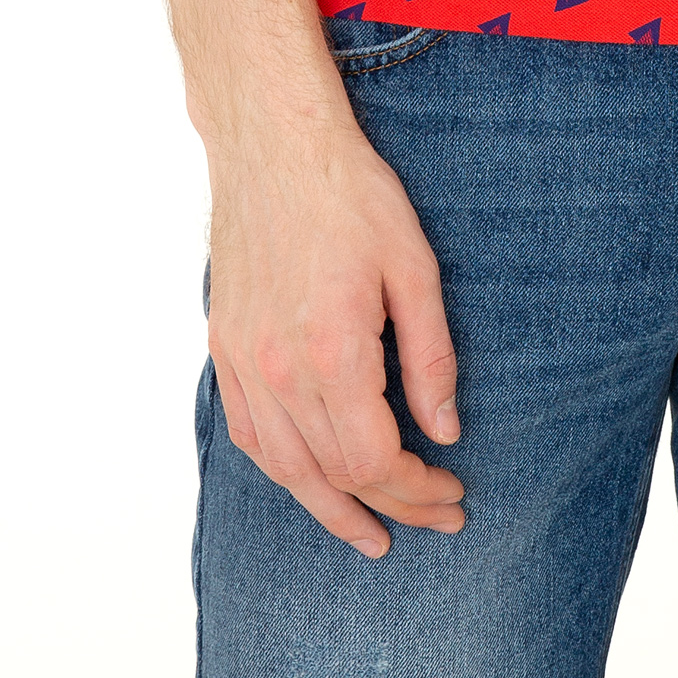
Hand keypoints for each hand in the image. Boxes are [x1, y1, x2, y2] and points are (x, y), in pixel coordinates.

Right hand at [204, 118, 466, 556]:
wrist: (275, 144)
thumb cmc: (350, 194)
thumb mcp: (414, 267)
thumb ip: (431, 357)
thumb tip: (445, 431)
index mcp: (332, 351)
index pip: (375, 460)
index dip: (418, 491)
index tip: (453, 493)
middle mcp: (279, 369)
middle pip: (335, 474)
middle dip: (392, 506)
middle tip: (436, 518)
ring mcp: (244, 362)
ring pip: (286, 470)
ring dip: (331, 510)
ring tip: (372, 533)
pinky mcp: (224, 347)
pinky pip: (249, 435)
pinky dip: (282, 471)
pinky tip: (309, 482)